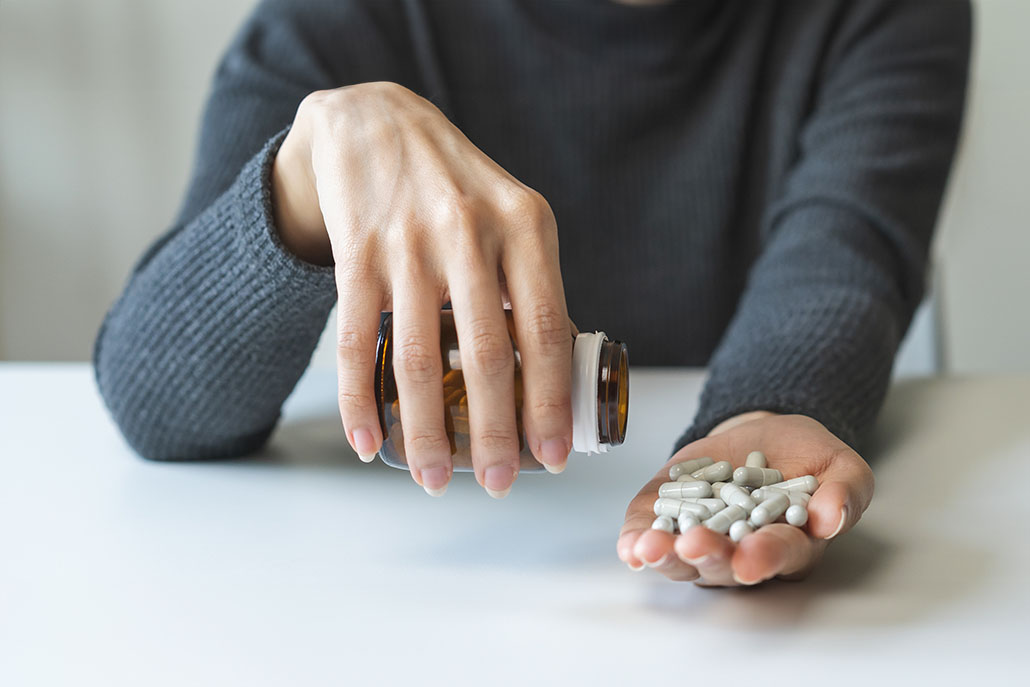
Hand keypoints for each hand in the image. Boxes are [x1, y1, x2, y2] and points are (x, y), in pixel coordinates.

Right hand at [271, 82, 572, 495]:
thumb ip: (532, 284)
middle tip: (500, 482)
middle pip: (485, 354)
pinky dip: (359, 400)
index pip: (544, 329)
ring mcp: (407, 243)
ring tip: (436, 479)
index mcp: (525, 226)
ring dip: (426, 432)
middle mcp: (468, 233)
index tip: (552, 457)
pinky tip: (369, 441)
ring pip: (415, 359)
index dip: (548, 401)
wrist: (374, 123)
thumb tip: (551, 372)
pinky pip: (354, 341)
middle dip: (494, 432)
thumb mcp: (514, 215)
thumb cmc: (458, 184)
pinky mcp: (356, 253)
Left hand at [616, 413, 873, 584]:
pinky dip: (636, 542)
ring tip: (650, 546)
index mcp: (789, 545)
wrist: (760, 432)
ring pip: (680, 559)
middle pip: (722, 566)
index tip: (750, 559)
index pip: (778, 556)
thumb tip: (832, 518)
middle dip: (707, 557)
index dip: (764, 558)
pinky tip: (629, 546)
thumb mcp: (838, 464)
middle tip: (693, 545)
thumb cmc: (804, 456)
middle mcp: (740, 551)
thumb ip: (846, 491)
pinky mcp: (665, 517)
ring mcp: (698, 537)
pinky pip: (648, 535)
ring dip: (665, 555)